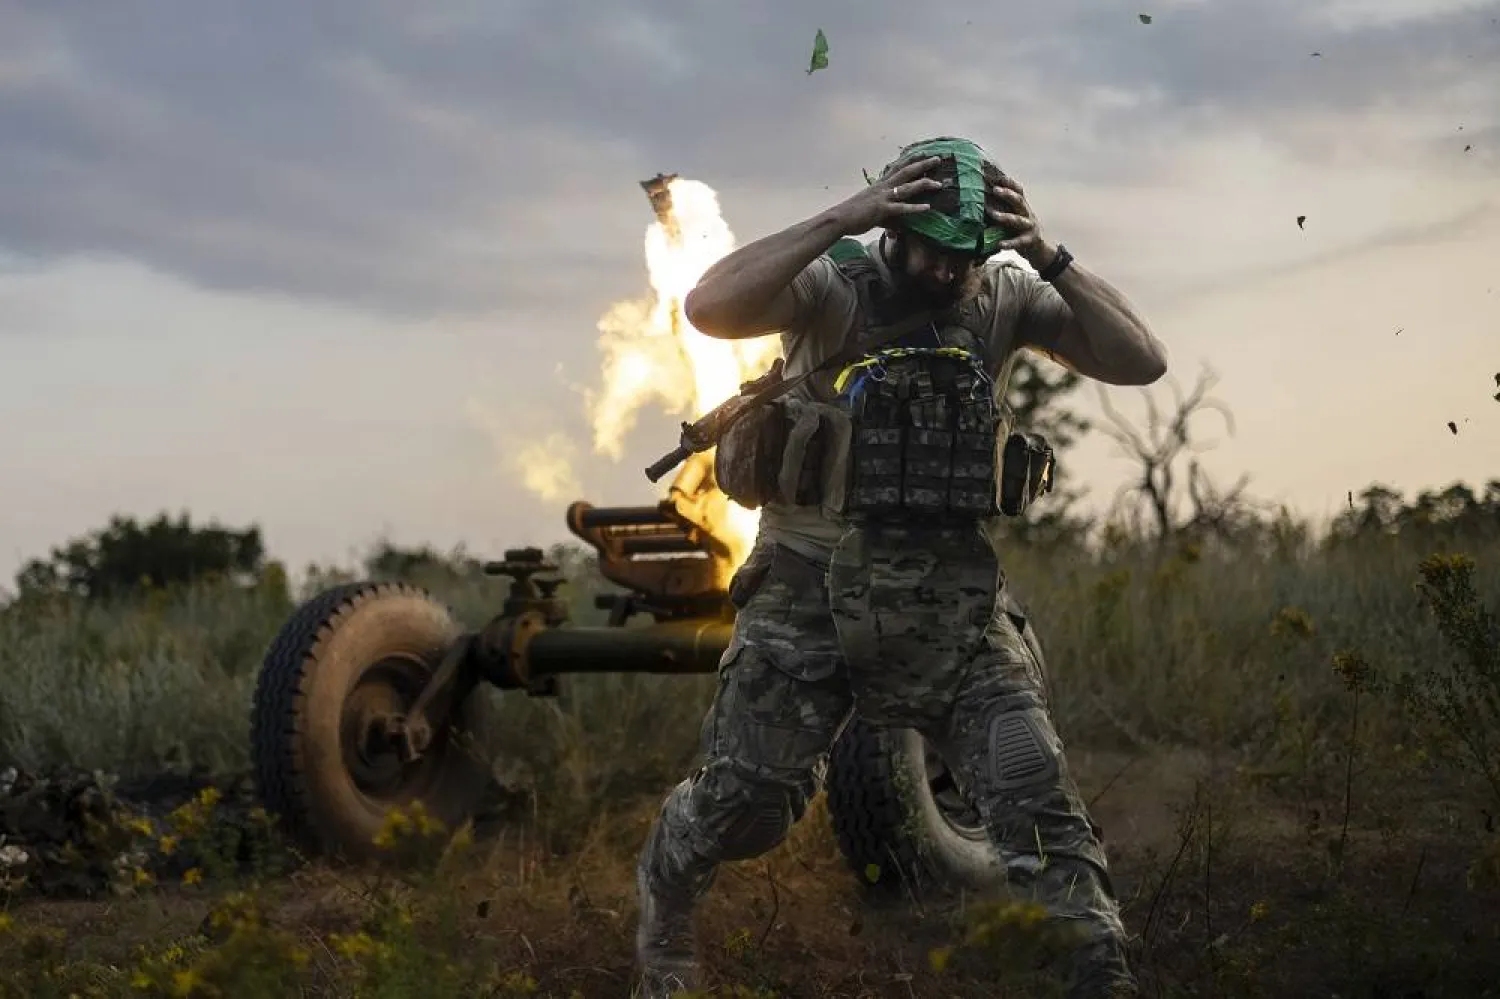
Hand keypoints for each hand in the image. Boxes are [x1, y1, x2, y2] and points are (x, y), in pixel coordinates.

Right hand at [830, 156, 944, 234]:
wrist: (839, 218)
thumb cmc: (852, 215)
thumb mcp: (871, 211)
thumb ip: (886, 217)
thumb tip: (895, 229)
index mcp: (879, 185)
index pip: (897, 168)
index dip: (911, 160)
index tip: (923, 153)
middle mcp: (883, 187)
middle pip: (906, 172)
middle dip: (922, 165)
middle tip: (937, 159)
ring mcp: (883, 198)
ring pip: (907, 188)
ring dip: (923, 184)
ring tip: (938, 184)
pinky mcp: (882, 209)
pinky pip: (902, 208)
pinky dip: (915, 208)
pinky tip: (927, 208)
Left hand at [988, 175, 1051, 265]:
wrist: (1042, 251)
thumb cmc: (1022, 233)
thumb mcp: (1015, 220)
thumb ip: (1004, 212)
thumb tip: (984, 204)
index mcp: (1023, 208)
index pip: (1018, 192)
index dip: (1010, 183)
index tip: (999, 176)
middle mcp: (1027, 215)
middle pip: (1018, 201)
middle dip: (1007, 194)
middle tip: (995, 189)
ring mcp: (1030, 227)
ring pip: (1018, 220)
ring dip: (1005, 216)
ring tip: (994, 214)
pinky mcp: (1030, 241)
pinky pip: (1019, 241)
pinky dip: (1009, 243)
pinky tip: (1000, 244)